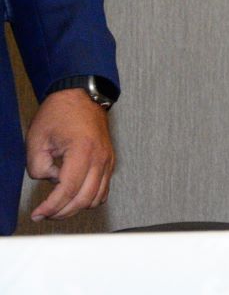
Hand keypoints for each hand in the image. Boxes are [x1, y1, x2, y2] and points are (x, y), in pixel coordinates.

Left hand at [26, 88, 114, 220]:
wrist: (80, 96)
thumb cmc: (60, 112)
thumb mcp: (37, 139)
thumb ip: (38, 167)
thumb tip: (50, 181)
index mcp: (82, 150)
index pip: (67, 190)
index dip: (51, 207)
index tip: (38, 213)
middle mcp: (100, 157)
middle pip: (84, 199)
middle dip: (62, 212)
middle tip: (46, 214)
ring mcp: (108, 159)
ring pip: (96, 198)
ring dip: (76, 207)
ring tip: (59, 206)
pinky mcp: (109, 161)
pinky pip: (104, 189)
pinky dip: (90, 198)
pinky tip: (75, 196)